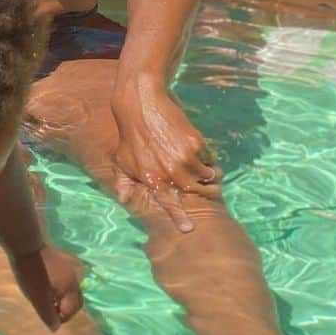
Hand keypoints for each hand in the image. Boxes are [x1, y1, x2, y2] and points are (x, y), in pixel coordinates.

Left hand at [10, 243, 84, 330]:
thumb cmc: (30, 273)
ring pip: (71, 290)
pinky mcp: (64, 261)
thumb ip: (47, 314)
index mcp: (71, 288)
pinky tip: (46, 284)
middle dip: (65, 309)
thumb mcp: (37, 297)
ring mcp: (70, 268)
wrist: (26, 244)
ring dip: (62, 298)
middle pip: (76, 301)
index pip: (71, 311)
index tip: (46, 317)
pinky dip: (60, 287)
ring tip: (46, 297)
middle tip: (49, 310)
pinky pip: (66, 280)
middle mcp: (75, 278)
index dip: (60, 318)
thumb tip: (56, 328)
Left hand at [111, 78, 221, 233]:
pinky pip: (209, 157)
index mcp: (153, 179)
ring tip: (206, 168)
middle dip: (209, 193)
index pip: (169, 204)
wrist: (142, 106)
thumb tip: (122, 199)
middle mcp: (171, 173)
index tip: (188, 229)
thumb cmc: (130, 135)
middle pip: (199, 192)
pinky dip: (207, 156)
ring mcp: (185, 159)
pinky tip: (196, 148)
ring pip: (208, 175)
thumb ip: (124, 182)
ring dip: (210, 174)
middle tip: (213, 189)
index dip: (179, 217)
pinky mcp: (196, 144)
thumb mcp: (122, 160)